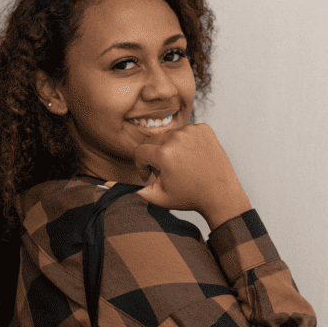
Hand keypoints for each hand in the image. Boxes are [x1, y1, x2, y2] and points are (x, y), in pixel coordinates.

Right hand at [133, 123, 251, 230]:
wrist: (221, 194)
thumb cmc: (189, 197)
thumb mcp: (157, 197)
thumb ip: (132, 189)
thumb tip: (106, 184)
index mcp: (163, 154)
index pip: (140, 152)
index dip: (142, 166)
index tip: (152, 176)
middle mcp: (176, 138)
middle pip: (153, 142)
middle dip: (156, 157)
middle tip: (167, 173)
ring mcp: (192, 131)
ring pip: (170, 136)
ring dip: (171, 149)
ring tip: (181, 166)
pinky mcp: (204, 129)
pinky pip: (186, 132)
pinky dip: (186, 143)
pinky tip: (193, 158)